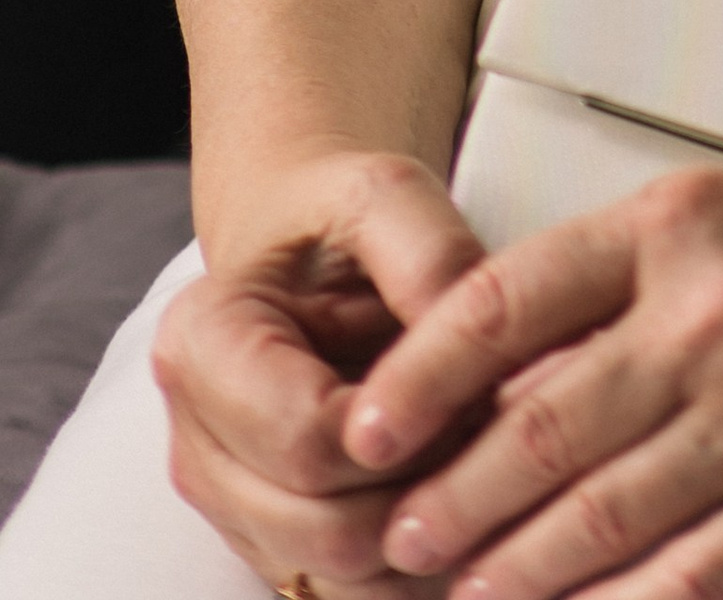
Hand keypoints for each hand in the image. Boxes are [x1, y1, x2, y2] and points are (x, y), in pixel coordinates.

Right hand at [153, 151, 489, 593]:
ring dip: (428, 535)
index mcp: (201, 346)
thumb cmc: (349, 218)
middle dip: (426, 488)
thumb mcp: (389, 196)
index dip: (410, 431)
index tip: (477, 385)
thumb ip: (429, 256)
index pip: (308, 441)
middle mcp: (197, 444)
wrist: (318, 253)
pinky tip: (466, 502)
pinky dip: (418, 568)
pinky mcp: (272, 547)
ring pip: (337, 580)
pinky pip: (350, 596)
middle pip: (320, 529)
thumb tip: (474, 346)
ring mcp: (231, 509)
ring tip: (483, 457)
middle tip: (492, 424)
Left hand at [342, 137, 722, 599]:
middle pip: (533, 432)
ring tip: (461, 593)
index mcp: (686, 222)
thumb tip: (518, 376)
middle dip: (448, 500)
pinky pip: (687, 577)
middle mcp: (713, 317)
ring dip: (510, 571)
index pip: (506, 304)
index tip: (365, 424)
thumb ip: (635, 284)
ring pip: (595, 519)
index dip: (418, 378)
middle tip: (395, 538)